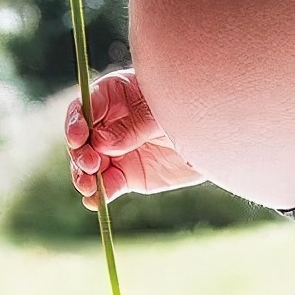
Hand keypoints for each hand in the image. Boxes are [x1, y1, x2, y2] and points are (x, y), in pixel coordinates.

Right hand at [65, 68, 207, 209]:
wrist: (216, 136)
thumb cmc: (190, 109)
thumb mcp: (163, 112)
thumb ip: (133, 127)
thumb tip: (100, 142)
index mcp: (116, 95)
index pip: (86, 106)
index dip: (77, 121)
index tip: (79, 136)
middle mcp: (109, 124)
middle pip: (81, 138)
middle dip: (80, 152)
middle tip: (90, 164)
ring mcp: (116, 151)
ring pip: (88, 164)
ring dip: (83, 176)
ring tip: (88, 185)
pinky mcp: (126, 174)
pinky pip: (107, 185)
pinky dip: (99, 194)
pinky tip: (95, 200)